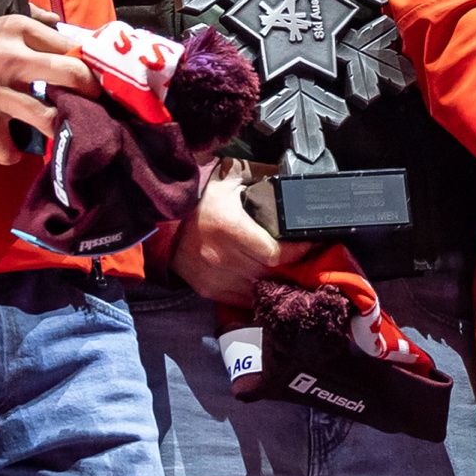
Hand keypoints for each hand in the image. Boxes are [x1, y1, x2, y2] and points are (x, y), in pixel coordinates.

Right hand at [0, 12, 97, 163]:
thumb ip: (31, 19)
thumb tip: (61, 25)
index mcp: (18, 31)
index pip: (70, 44)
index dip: (88, 60)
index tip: (96, 72)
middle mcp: (12, 61)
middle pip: (71, 75)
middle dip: (91, 90)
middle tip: (94, 100)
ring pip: (48, 118)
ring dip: (60, 127)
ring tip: (65, 128)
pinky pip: (9, 149)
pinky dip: (14, 153)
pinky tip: (15, 147)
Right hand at [162, 164, 315, 306]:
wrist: (163, 222)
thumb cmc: (202, 198)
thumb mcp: (232, 178)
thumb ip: (264, 175)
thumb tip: (292, 178)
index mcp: (228, 228)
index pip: (275, 253)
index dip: (298, 251)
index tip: (311, 243)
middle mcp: (220, 257)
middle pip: (270, 273)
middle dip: (292, 266)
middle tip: (307, 257)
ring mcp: (214, 277)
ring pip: (259, 290)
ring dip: (276, 282)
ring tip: (289, 270)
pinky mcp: (208, 290)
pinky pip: (243, 299)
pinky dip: (257, 293)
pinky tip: (267, 281)